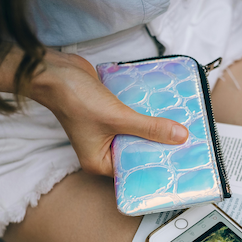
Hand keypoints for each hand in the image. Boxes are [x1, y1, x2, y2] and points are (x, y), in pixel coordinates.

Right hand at [29, 51, 187, 175]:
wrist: (56, 71)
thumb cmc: (76, 99)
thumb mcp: (118, 117)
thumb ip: (150, 128)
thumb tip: (179, 136)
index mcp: (99, 162)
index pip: (133, 171)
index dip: (155, 166)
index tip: (178, 163)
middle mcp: (102, 150)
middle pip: (137, 152)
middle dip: (158, 146)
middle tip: (185, 145)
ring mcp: (105, 131)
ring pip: (136, 134)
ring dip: (153, 129)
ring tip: (180, 129)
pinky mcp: (109, 114)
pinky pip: (132, 119)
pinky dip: (145, 115)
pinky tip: (164, 111)